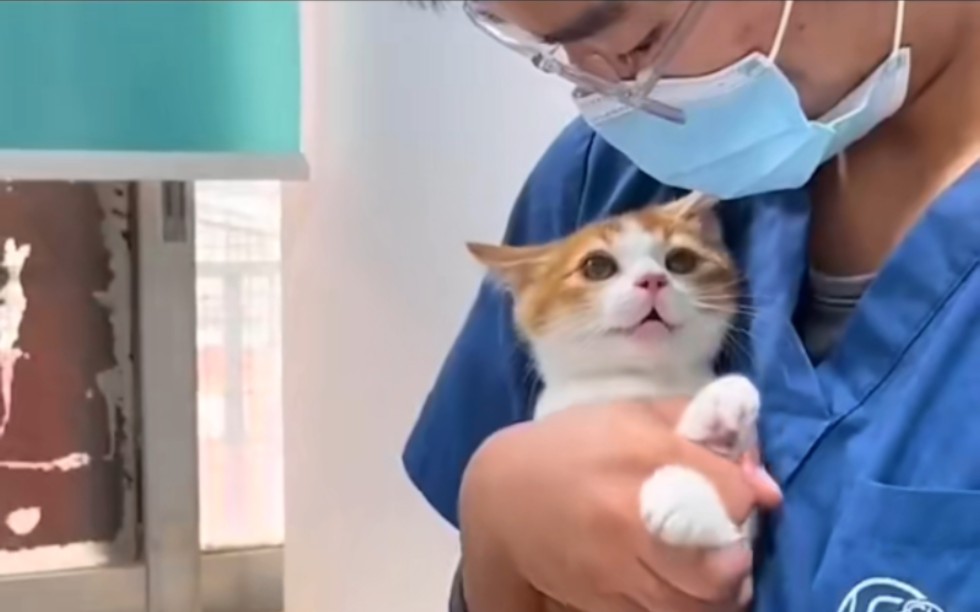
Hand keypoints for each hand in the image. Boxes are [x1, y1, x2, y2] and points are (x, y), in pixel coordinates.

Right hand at [458, 400, 781, 611]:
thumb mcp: (634, 415)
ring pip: (700, 602)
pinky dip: (684, 606)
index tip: (740, 496)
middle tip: (731, 543)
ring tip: (712, 568)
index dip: (746, 497)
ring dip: (719, 590)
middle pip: (724, 562)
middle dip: (739, 555)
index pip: (732, 492)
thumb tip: (765, 481)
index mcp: (643, 452)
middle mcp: (631, 512)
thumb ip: (702, 428)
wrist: (504, 498)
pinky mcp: (605, 602)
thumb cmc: (576, 445)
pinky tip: (677, 584)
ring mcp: (617, 565)